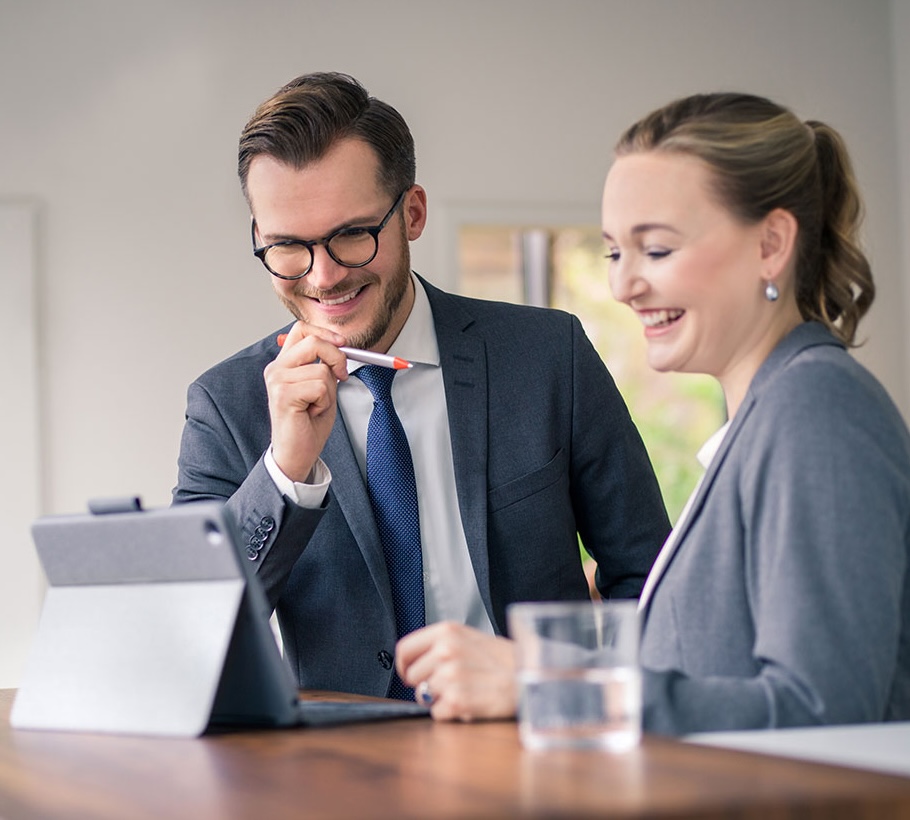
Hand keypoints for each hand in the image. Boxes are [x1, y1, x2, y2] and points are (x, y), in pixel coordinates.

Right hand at [264, 321, 349, 481]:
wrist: (297, 452)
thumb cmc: (309, 423)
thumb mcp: (322, 387)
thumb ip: (326, 365)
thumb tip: (342, 346)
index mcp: (284, 364)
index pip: (301, 329)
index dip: (325, 333)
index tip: (342, 344)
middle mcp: (276, 368)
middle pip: (313, 341)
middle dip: (337, 357)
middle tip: (341, 376)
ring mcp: (277, 380)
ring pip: (322, 370)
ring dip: (329, 391)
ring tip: (316, 405)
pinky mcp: (283, 394)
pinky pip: (320, 387)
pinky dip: (324, 402)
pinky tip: (311, 412)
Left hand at [395, 622, 517, 721]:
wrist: (531, 674)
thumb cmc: (503, 659)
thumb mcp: (469, 638)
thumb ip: (440, 645)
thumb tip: (412, 663)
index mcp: (447, 631)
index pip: (404, 649)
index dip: (404, 666)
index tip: (409, 675)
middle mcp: (446, 650)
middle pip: (411, 677)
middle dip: (426, 685)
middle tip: (450, 685)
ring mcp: (451, 675)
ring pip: (423, 696)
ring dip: (440, 699)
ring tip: (465, 691)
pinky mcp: (457, 700)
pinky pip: (437, 713)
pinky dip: (450, 713)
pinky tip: (469, 703)